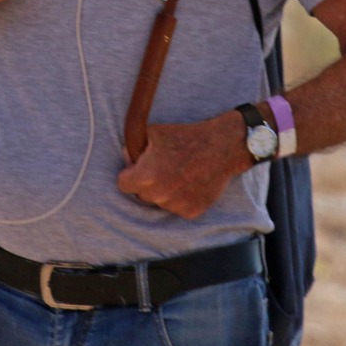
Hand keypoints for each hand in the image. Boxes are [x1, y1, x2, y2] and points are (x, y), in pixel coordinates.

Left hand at [117, 112, 252, 219]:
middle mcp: (159, 195)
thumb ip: (135, 147)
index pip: (123, 184)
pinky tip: (191, 181)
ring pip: (160, 202)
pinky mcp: (192, 211)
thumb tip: (126, 156)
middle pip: (141, 194)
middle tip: (162, 167)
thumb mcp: (154, 133)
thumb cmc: (186, 136)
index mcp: (146, 176)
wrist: (221, 146)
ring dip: (165, 191)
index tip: (137, 169)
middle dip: (147, 183)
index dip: (129, 175)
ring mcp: (176, 205)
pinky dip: (182, 198)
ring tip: (180, 172)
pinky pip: (178, 207)